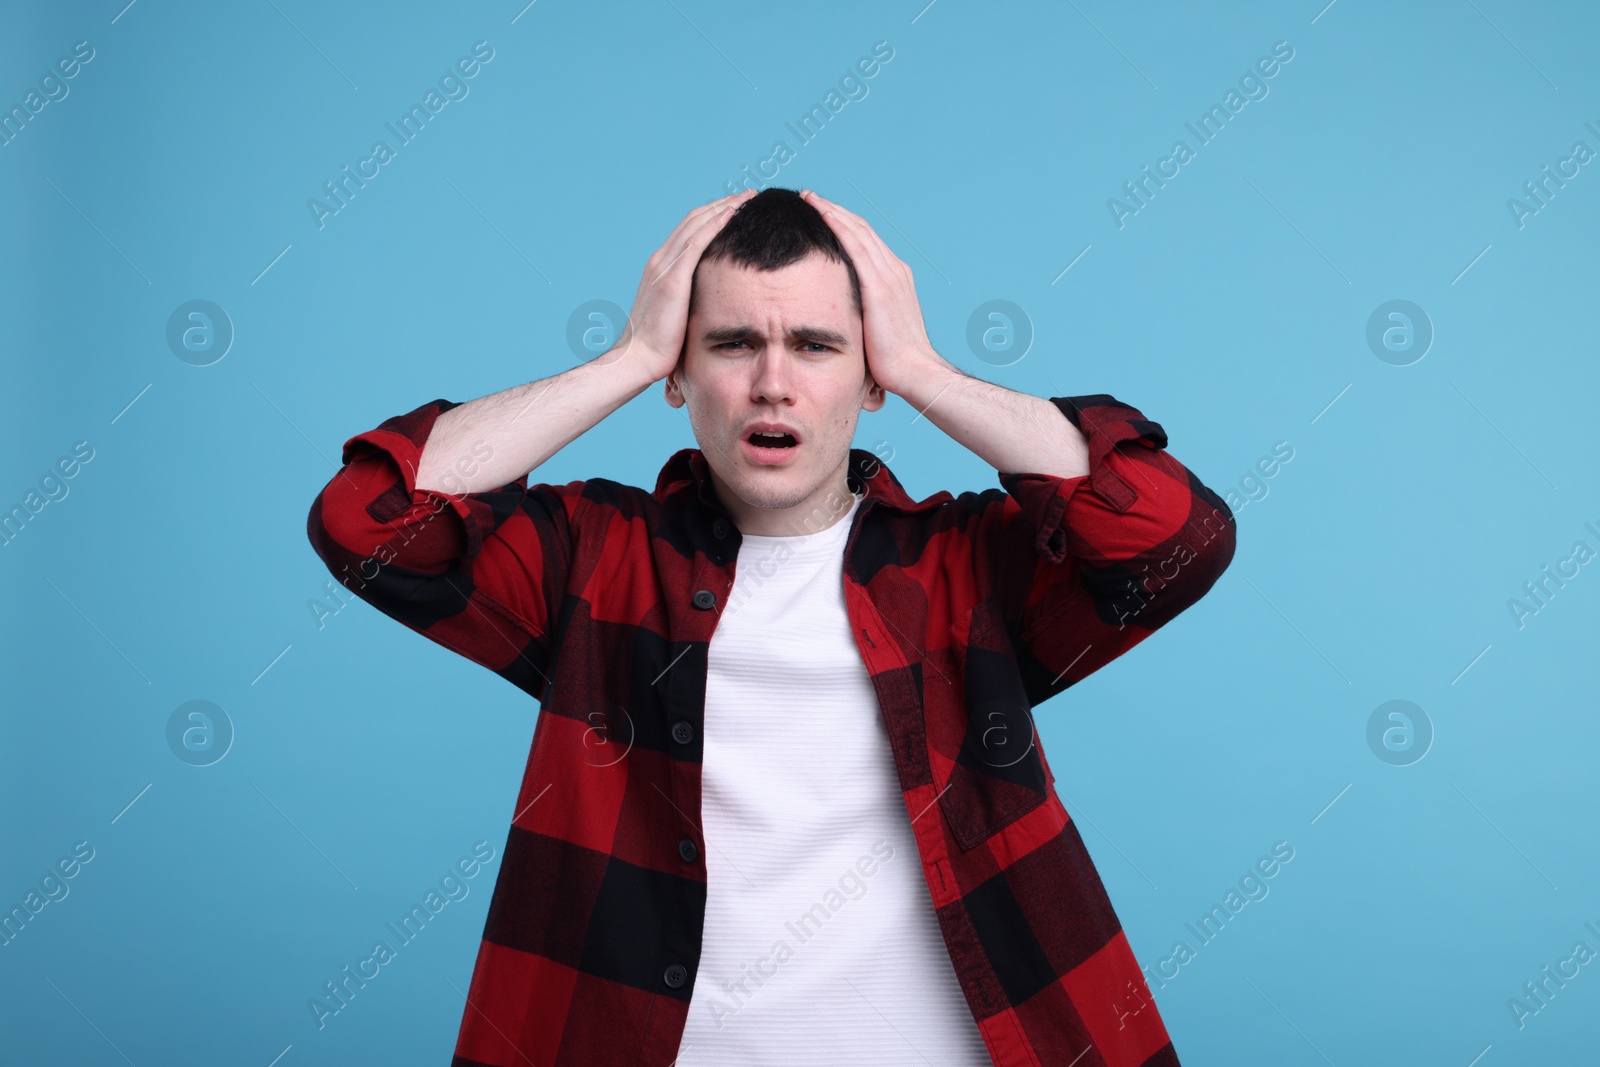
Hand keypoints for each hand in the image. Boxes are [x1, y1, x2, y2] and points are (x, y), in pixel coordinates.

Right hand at [603, 188, 755, 382]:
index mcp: (661, 268)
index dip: (713, 215)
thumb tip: (711, 304)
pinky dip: (715, 223)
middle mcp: (660, 260)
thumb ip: (690, 302)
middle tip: (748, 195)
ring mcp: (664, 267)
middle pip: (694, 220)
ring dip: (724, 207)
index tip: (737, 208)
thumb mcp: (676, 316)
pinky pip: (696, 242)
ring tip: (747, 197)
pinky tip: (733, 213)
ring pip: (696, 224)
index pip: (689, 230)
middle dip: (722, 204)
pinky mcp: (672, 278)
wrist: (638, 359)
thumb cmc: (659, 347)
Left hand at [800, 189, 952, 396]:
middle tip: (810, 197)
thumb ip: (862, 314)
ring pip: (857, 230)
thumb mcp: (876, 329)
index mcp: (895, 278)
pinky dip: (838, 224)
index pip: (866, 241)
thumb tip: (840, 318)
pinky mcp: (879, 286)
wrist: (914, 372)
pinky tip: (821, 212)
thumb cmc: (894, 361)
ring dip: (832, 210)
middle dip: (835, 210)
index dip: (843, 224)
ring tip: (809, 197)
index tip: (821, 214)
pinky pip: (855, 245)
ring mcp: (889, 275)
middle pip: (861, 228)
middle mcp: (894, 270)